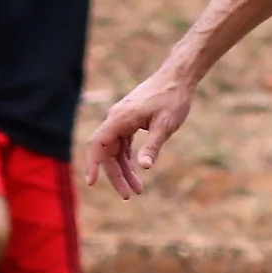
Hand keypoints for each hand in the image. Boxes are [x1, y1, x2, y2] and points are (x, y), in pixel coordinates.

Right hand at [83, 65, 197, 197]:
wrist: (178, 77)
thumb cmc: (173, 98)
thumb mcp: (165, 125)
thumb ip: (152, 146)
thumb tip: (143, 167)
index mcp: (120, 118)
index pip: (98, 144)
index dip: (92, 164)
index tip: (92, 182)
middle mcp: (116, 118)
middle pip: (108, 152)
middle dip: (116, 175)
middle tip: (129, 195)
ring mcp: (123, 119)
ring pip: (117, 149)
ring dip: (124, 169)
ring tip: (138, 189)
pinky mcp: (130, 120)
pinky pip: (124, 143)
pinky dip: (129, 157)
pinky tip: (137, 169)